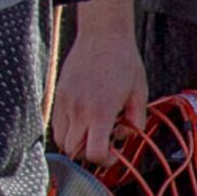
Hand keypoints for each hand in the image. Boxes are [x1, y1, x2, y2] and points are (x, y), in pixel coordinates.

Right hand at [50, 13, 148, 162]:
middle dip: (89, 153)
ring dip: (76, 142)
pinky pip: (56, 123)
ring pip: (61, 140)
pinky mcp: (58, 94)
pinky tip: (82, 117)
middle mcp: (79, 110)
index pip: (94, 153)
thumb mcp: (140, 91)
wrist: (102, 34)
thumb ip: (137, 119)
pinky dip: (67, 128)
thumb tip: (128, 134)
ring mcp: (65, 102)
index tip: (113, 153)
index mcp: (101, 112)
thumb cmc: (123, 60)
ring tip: (91, 129)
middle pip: (74, 151)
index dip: (105, 160)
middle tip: (103, 141)